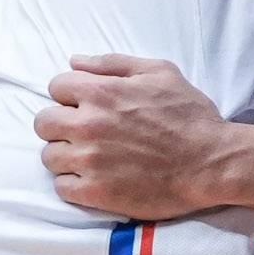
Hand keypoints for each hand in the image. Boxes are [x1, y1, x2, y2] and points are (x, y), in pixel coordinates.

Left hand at [35, 55, 227, 218]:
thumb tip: (75, 61)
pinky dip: (73, 183)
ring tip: (90, 157)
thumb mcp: (159, 72)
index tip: (86, 104)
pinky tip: (94, 177)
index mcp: (102, 91)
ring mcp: (89, 161)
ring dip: (65, 154)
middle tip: (84, 131)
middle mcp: (88, 124)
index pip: (56, 87)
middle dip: (61, 123)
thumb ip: (113, 63)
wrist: (210, 162)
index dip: (71, 94)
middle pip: (43, 122)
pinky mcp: (95, 193)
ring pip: (49, 156)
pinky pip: (61, 187)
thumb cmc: (189, 114)